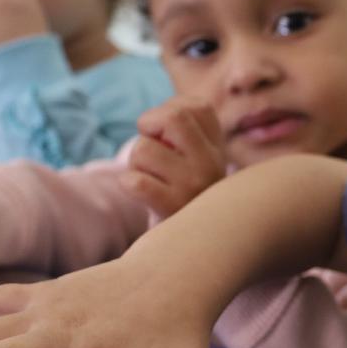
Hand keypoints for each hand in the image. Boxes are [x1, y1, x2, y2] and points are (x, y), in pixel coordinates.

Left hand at [120, 99, 226, 216]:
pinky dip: (128, 183)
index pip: (196, 106)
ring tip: (149, 176)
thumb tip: (151, 121)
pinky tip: (141, 193)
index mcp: (218, 147)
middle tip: (149, 145)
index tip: (166, 132)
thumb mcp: (195, 158)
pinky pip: (134, 181)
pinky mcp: (171, 207)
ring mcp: (193, 185)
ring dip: (135, 161)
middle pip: (173, 117)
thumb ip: (182, 129)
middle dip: (148, 126)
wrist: (191, 240)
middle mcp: (211, 164)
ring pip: (144, 149)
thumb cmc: (182, 191)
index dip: (169, 110)